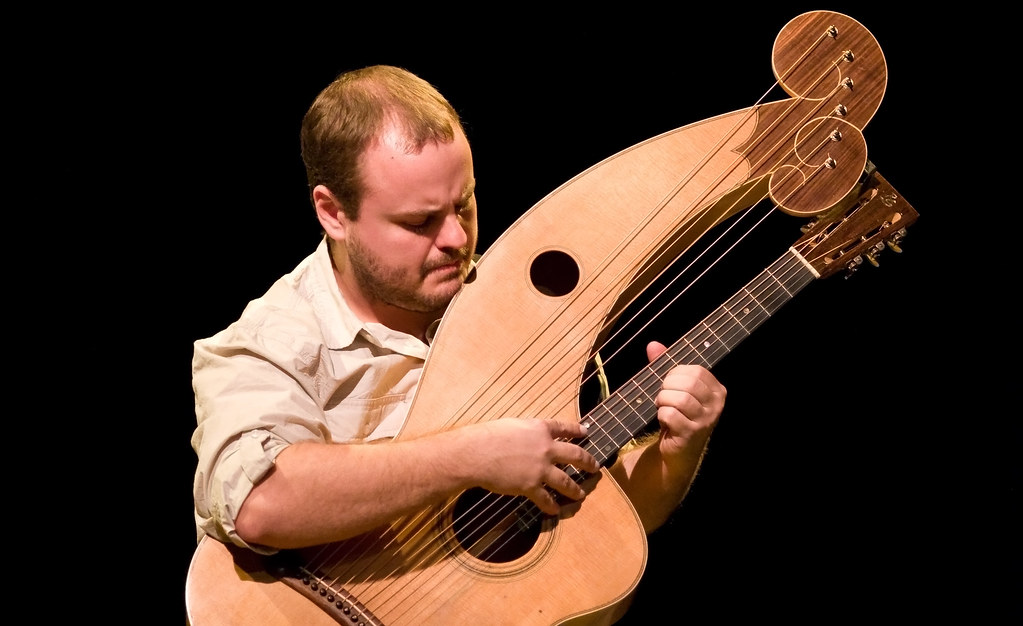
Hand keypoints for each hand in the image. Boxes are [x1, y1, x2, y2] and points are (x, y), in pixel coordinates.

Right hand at [467, 418, 598, 514]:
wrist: (477, 453)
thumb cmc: (488, 436)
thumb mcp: (512, 425)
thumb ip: (525, 432)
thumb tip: (526, 437)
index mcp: (540, 429)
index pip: (564, 428)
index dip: (577, 430)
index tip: (587, 432)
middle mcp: (546, 448)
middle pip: (575, 455)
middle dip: (588, 462)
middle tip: (595, 467)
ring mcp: (541, 468)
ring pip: (566, 481)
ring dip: (575, 489)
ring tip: (581, 494)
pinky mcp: (531, 486)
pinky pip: (546, 499)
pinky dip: (551, 506)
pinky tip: (555, 510)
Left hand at [646, 341, 725, 456]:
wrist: (678, 451)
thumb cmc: (678, 415)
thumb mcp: (674, 389)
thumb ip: (664, 365)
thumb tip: (653, 345)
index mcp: (716, 390)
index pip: (695, 370)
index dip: (676, 374)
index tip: (671, 385)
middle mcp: (716, 405)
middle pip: (687, 383)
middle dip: (667, 388)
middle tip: (664, 398)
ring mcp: (706, 420)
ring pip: (679, 399)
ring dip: (663, 402)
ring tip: (663, 408)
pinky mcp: (692, 434)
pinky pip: (671, 415)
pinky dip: (662, 416)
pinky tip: (665, 421)